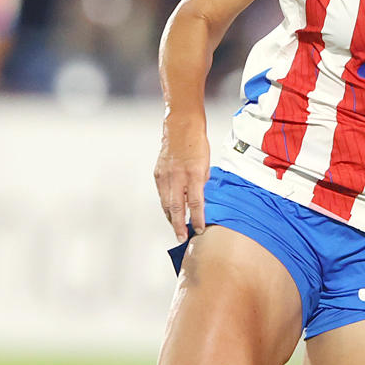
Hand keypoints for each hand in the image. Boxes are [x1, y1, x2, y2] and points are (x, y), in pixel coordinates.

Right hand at [154, 115, 210, 240]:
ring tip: (176, 228)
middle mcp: (178, 176)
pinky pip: (162, 194)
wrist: (181, 127)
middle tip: (182, 238)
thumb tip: (201, 200)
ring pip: (166, 203)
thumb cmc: (197, 144)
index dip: (197, 218)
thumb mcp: (207, 164)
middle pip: (177, 207)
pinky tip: (170, 212)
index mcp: (194, 173)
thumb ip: (203, 184)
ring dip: (171, 218)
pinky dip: (166, 205)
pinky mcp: (158, 173)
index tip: (199, 229)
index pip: (196, 202)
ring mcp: (166, 175)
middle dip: (179, 225)